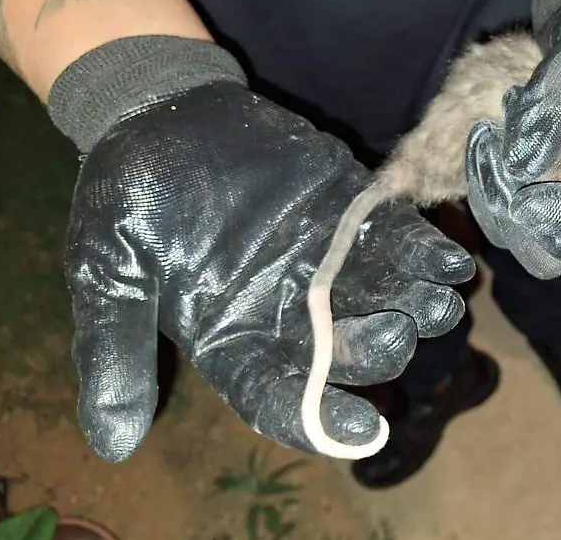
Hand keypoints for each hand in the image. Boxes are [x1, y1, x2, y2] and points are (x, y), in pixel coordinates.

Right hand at [60, 71, 474, 461]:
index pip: (280, 395)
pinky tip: (452, 260)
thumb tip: (113, 446)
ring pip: (383, 296)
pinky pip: (396, 238)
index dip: (321, 418)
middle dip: (378, 347)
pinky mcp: (350, 211)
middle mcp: (289, 311)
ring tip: (442, 304)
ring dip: (417, 304)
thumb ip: (115, 353)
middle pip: (347, 348)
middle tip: (399, 334)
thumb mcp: (108, 277)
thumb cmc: (126, 198)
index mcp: (234, 339)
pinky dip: (426, 250)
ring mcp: (326, 261)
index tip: (366, 431)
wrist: (156, 114)